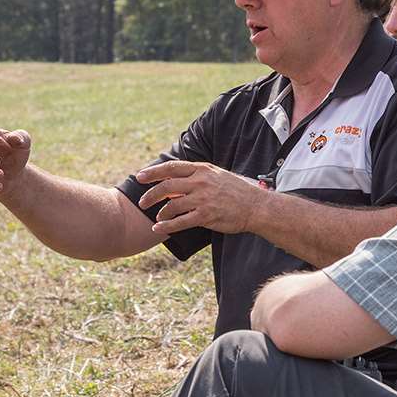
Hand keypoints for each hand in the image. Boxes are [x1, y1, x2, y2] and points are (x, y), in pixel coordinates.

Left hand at [135, 160, 266, 234]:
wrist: (256, 206)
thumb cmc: (236, 191)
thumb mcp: (216, 175)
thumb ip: (196, 176)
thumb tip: (174, 181)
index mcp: (202, 169)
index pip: (171, 168)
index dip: (153, 172)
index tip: (140, 177)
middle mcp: (200, 182)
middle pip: (167, 186)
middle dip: (151, 194)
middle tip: (142, 202)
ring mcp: (203, 199)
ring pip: (172, 205)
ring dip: (160, 212)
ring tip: (157, 218)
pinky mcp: (206, 216)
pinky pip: (180, 222)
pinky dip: (166, 226)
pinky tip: (159, 228)